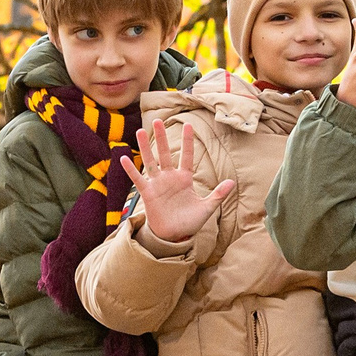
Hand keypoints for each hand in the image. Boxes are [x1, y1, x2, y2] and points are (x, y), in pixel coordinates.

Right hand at [117, 117, 234, 244]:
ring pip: (150, 161)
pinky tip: (124, 158)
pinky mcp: (148, 193)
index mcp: (185, 178)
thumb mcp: (207, 208)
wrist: (174, 236)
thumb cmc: (190, 222)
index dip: (187, 141)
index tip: (188, 125)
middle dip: (161, 137)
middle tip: (157, 120)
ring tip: (140, 131)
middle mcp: (170, 177)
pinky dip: (131, 170)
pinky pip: (138, 179)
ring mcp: (158, 184)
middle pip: (164, 153)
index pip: (186, 156)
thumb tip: (232, 182)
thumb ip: (218, 194)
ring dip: (145, 147)